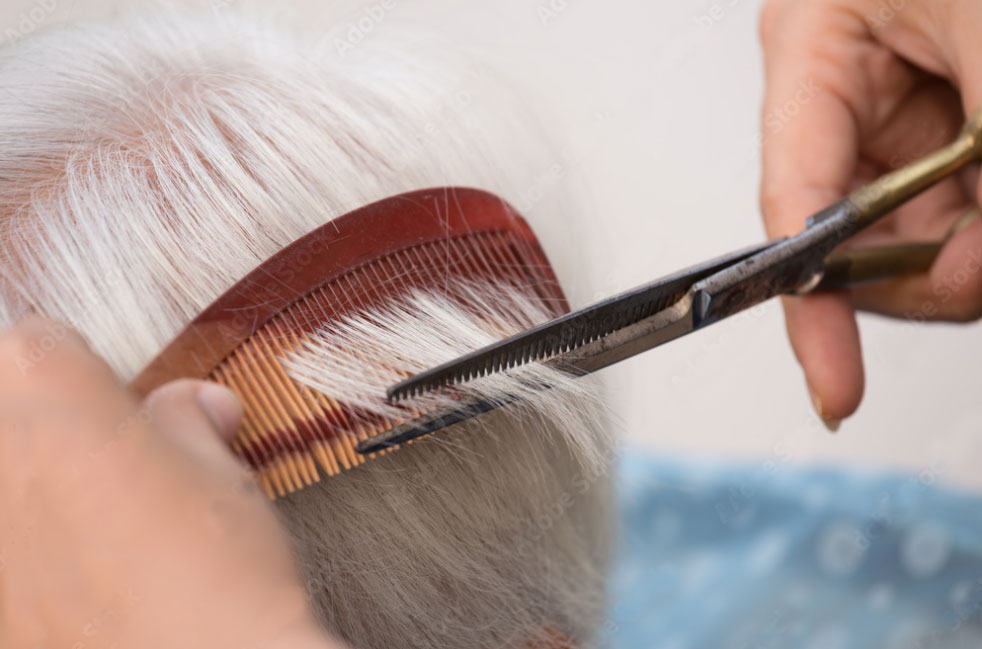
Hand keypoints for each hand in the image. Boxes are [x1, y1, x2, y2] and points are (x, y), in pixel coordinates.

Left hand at [0, 317, 343, 648]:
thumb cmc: (219, 573)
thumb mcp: (221, 475)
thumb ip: (188, 424)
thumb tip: (194, 406)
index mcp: (50, 399)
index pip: (39, 342)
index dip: (85, 364)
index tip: (115, 394)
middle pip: (3, 411)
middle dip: (47, 424)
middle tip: (106, 459)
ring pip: (4, 486)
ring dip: (32, 491)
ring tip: (93, 527)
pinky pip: (7, 555)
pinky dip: (28, 554)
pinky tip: (80, 580)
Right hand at [759, 0, 981, 426]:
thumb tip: (966, 276)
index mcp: (814, 43)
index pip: (793, 203)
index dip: (811, 304)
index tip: (835, 384)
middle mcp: (849, 87)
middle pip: (855, 235)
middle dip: (925, 273)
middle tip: (980, 271)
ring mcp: (905, 110)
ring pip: (915, 234)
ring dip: (968, 252)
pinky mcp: (954, 125)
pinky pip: (958, 213)